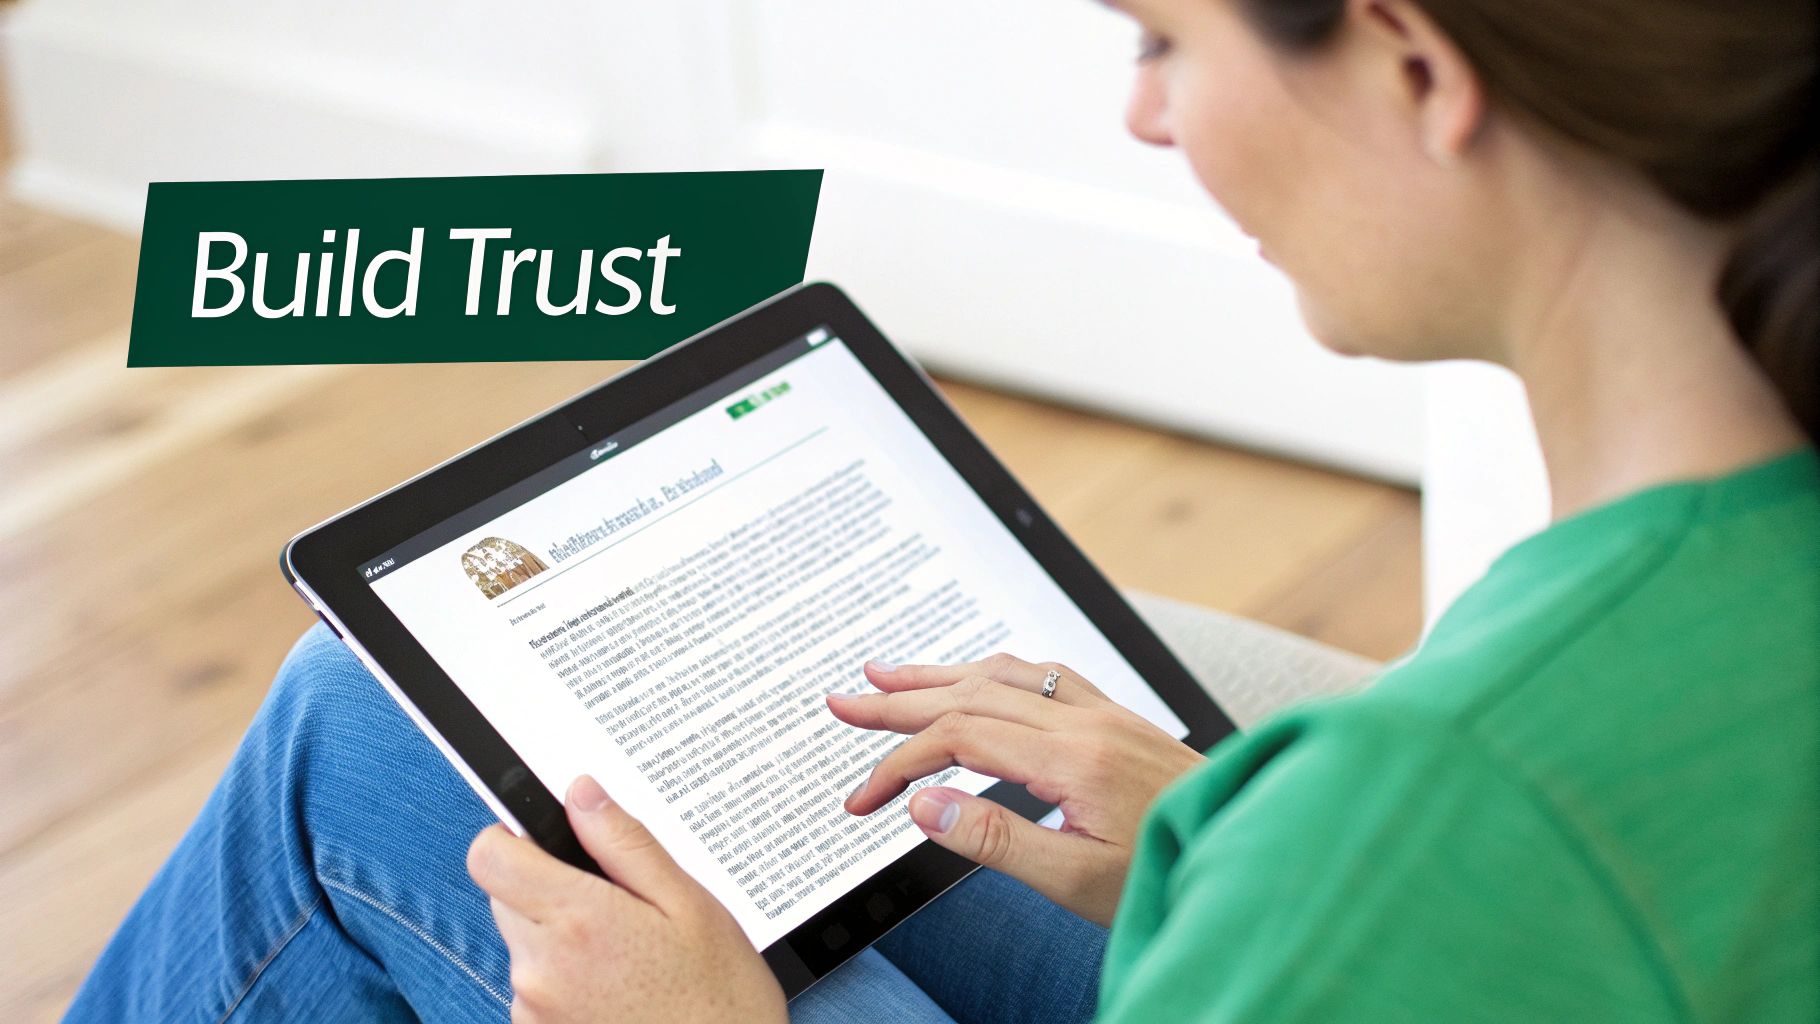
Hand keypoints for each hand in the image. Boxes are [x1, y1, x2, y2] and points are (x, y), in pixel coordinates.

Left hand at [468, 776, 786, 1023]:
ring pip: (523, 943)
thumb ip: (625, 844)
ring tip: (628, 954)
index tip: (548, 839)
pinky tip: (618, 987)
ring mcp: (533, 1009)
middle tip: (613, 902)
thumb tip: (583, 795)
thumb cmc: (719, 999)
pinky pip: (535, 987)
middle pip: (505, 897)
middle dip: (548, 887)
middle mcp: (541, 968)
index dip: (513, 836)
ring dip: (559, 937)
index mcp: (578, 920)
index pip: (490, 856)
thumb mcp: (689, 904)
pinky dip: (565, 979)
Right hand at [827, 653, 1205, 925]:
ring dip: (939, 673)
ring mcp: (1105, 714)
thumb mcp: (1077, 879)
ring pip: (1005, 674)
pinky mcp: (1119, 719)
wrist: (1251, 851)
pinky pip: (1045, 674)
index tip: (863, 800)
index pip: (959, 739)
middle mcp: (1087, 721)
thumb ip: (994, 839)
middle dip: (899, 698)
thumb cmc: (1171, 874)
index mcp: (1073, 757)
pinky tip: (978, 674)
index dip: (899, 764)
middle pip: (972, 693)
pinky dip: (993, 670)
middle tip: (842, 702)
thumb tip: (922, 803)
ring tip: (887, 674)